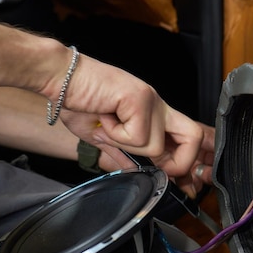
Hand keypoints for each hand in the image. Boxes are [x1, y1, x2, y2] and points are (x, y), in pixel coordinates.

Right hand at [59, 54, 206, 186]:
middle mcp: (156, 104)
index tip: (165, 175)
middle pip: (193, 136)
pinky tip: (104, 117)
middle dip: (179, 162)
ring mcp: (150, 99)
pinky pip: (137, 136)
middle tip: (149, 165)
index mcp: (152, 112)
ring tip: (108, 125)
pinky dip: (115, 135)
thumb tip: (140, 173)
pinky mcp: (139, 97)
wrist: (59, 77)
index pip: (187, 137)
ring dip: (125, 144)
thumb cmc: (78, 101)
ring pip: (155, 145)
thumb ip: (123, 155)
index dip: (182, 161)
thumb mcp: (102, 137)